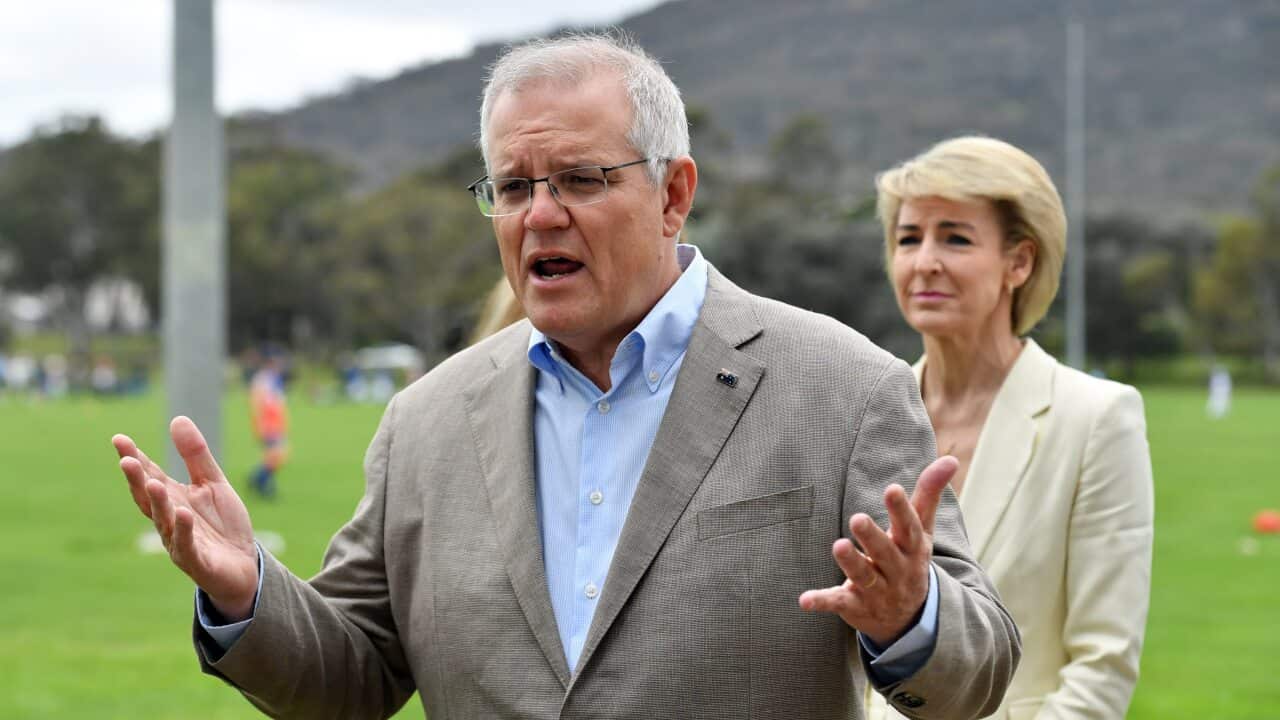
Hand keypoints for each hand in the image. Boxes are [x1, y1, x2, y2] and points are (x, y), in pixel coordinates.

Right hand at [112, 416, 258, 620]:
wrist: (243, 565)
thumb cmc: (222, 525)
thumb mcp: (213, 483)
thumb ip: (196, 455)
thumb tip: (178, 418)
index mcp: (173, 499)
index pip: (150, 476)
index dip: (135, 458)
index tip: (119, 439)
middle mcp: (169, 519)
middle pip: (149, 498)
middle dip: (137, 480)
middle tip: (127, 459)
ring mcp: (180, 541)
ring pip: (164, 521)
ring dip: (157, 503)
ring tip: (152, 483)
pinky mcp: (196, 561)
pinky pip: (186, 545)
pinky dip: (183, 530)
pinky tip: (182, 514)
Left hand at [798, 455, 956, 646]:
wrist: (910, 619)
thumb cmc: (909, 559)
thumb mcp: (922, 529)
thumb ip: (929, 494)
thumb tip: (951, 459)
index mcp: (912, 548)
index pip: (909, 528)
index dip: (901, 510)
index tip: (892, 489)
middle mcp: (897, 570)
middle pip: (885, 553)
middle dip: (872, 537)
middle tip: (857, 518)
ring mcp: (877, 591)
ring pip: (864, 577)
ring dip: (851, 563)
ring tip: (839, 545)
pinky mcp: (856, 606)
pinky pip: (839, 603)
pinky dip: (822, 601)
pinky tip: (804, 600)